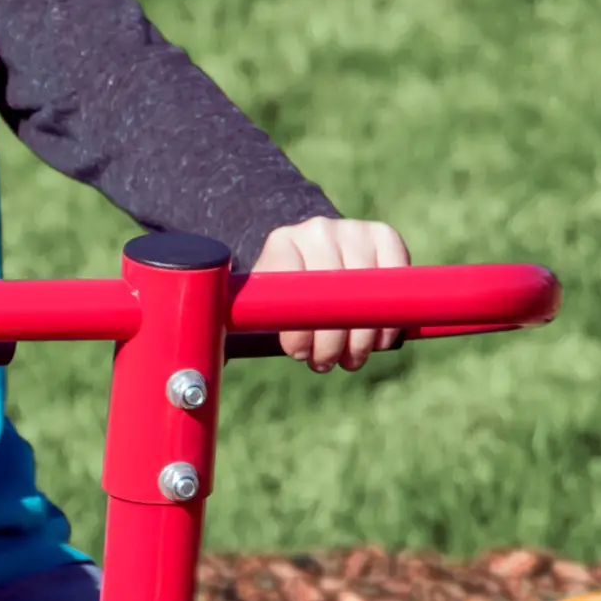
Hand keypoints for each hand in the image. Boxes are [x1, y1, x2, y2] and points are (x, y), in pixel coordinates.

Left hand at [253, 216, 410, 371]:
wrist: (310, 251)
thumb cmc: (283, 292)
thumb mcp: (259, 302)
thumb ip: (239, 326)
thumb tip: (202, 372)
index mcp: (280, 243)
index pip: (292, 291)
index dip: (299, 332)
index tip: (298, 355)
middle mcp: (316, 230)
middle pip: (333, 295)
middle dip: (331, 343)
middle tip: (325, 364)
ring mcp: (352, 229)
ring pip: (367, 293)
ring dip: (363, 339)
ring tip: (351, 358)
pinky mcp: (383, 235)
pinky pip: (397, 279)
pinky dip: (389, 319)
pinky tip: (377, 338)